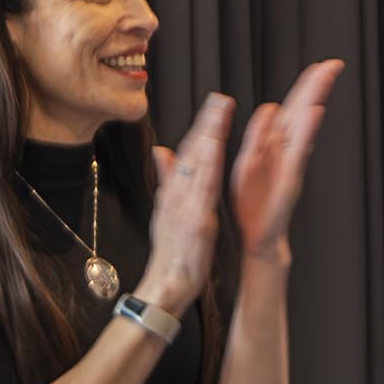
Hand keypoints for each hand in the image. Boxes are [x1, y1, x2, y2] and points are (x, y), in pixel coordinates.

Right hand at [139, 97, 238, 313]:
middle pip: (191, 153)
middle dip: (206, 123)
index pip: (186, 154)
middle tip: (221, 98)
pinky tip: (216, 151)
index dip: (200, 128)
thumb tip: (161, 151)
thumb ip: (166, 181)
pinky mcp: (196, 222)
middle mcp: (177, 195)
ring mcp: (185, 207)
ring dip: (209, 136)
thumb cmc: (170, 253)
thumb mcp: (164, 213)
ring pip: (197, 165)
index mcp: (173, 194)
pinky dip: (209, 167)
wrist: (165, 286)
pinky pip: (203, 190)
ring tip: (221, 113)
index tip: (214, 106)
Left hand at [226, 61, 342, 263]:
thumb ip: (258, 136)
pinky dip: (307, 132)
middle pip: (303, 113)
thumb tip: (269, 107)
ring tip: (326, 78)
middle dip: (317, 87)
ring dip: (315, 102)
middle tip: (334, 63)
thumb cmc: (252, 205)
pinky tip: (314, 114)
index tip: (319, 65)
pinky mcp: (289, 181)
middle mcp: (287, 153)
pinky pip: (298, 152)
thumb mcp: (247, 163)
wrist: (256, 240)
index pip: (292, 109)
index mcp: (275, 146)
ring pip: (305, 128)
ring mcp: (291, 166)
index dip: (305, 87)